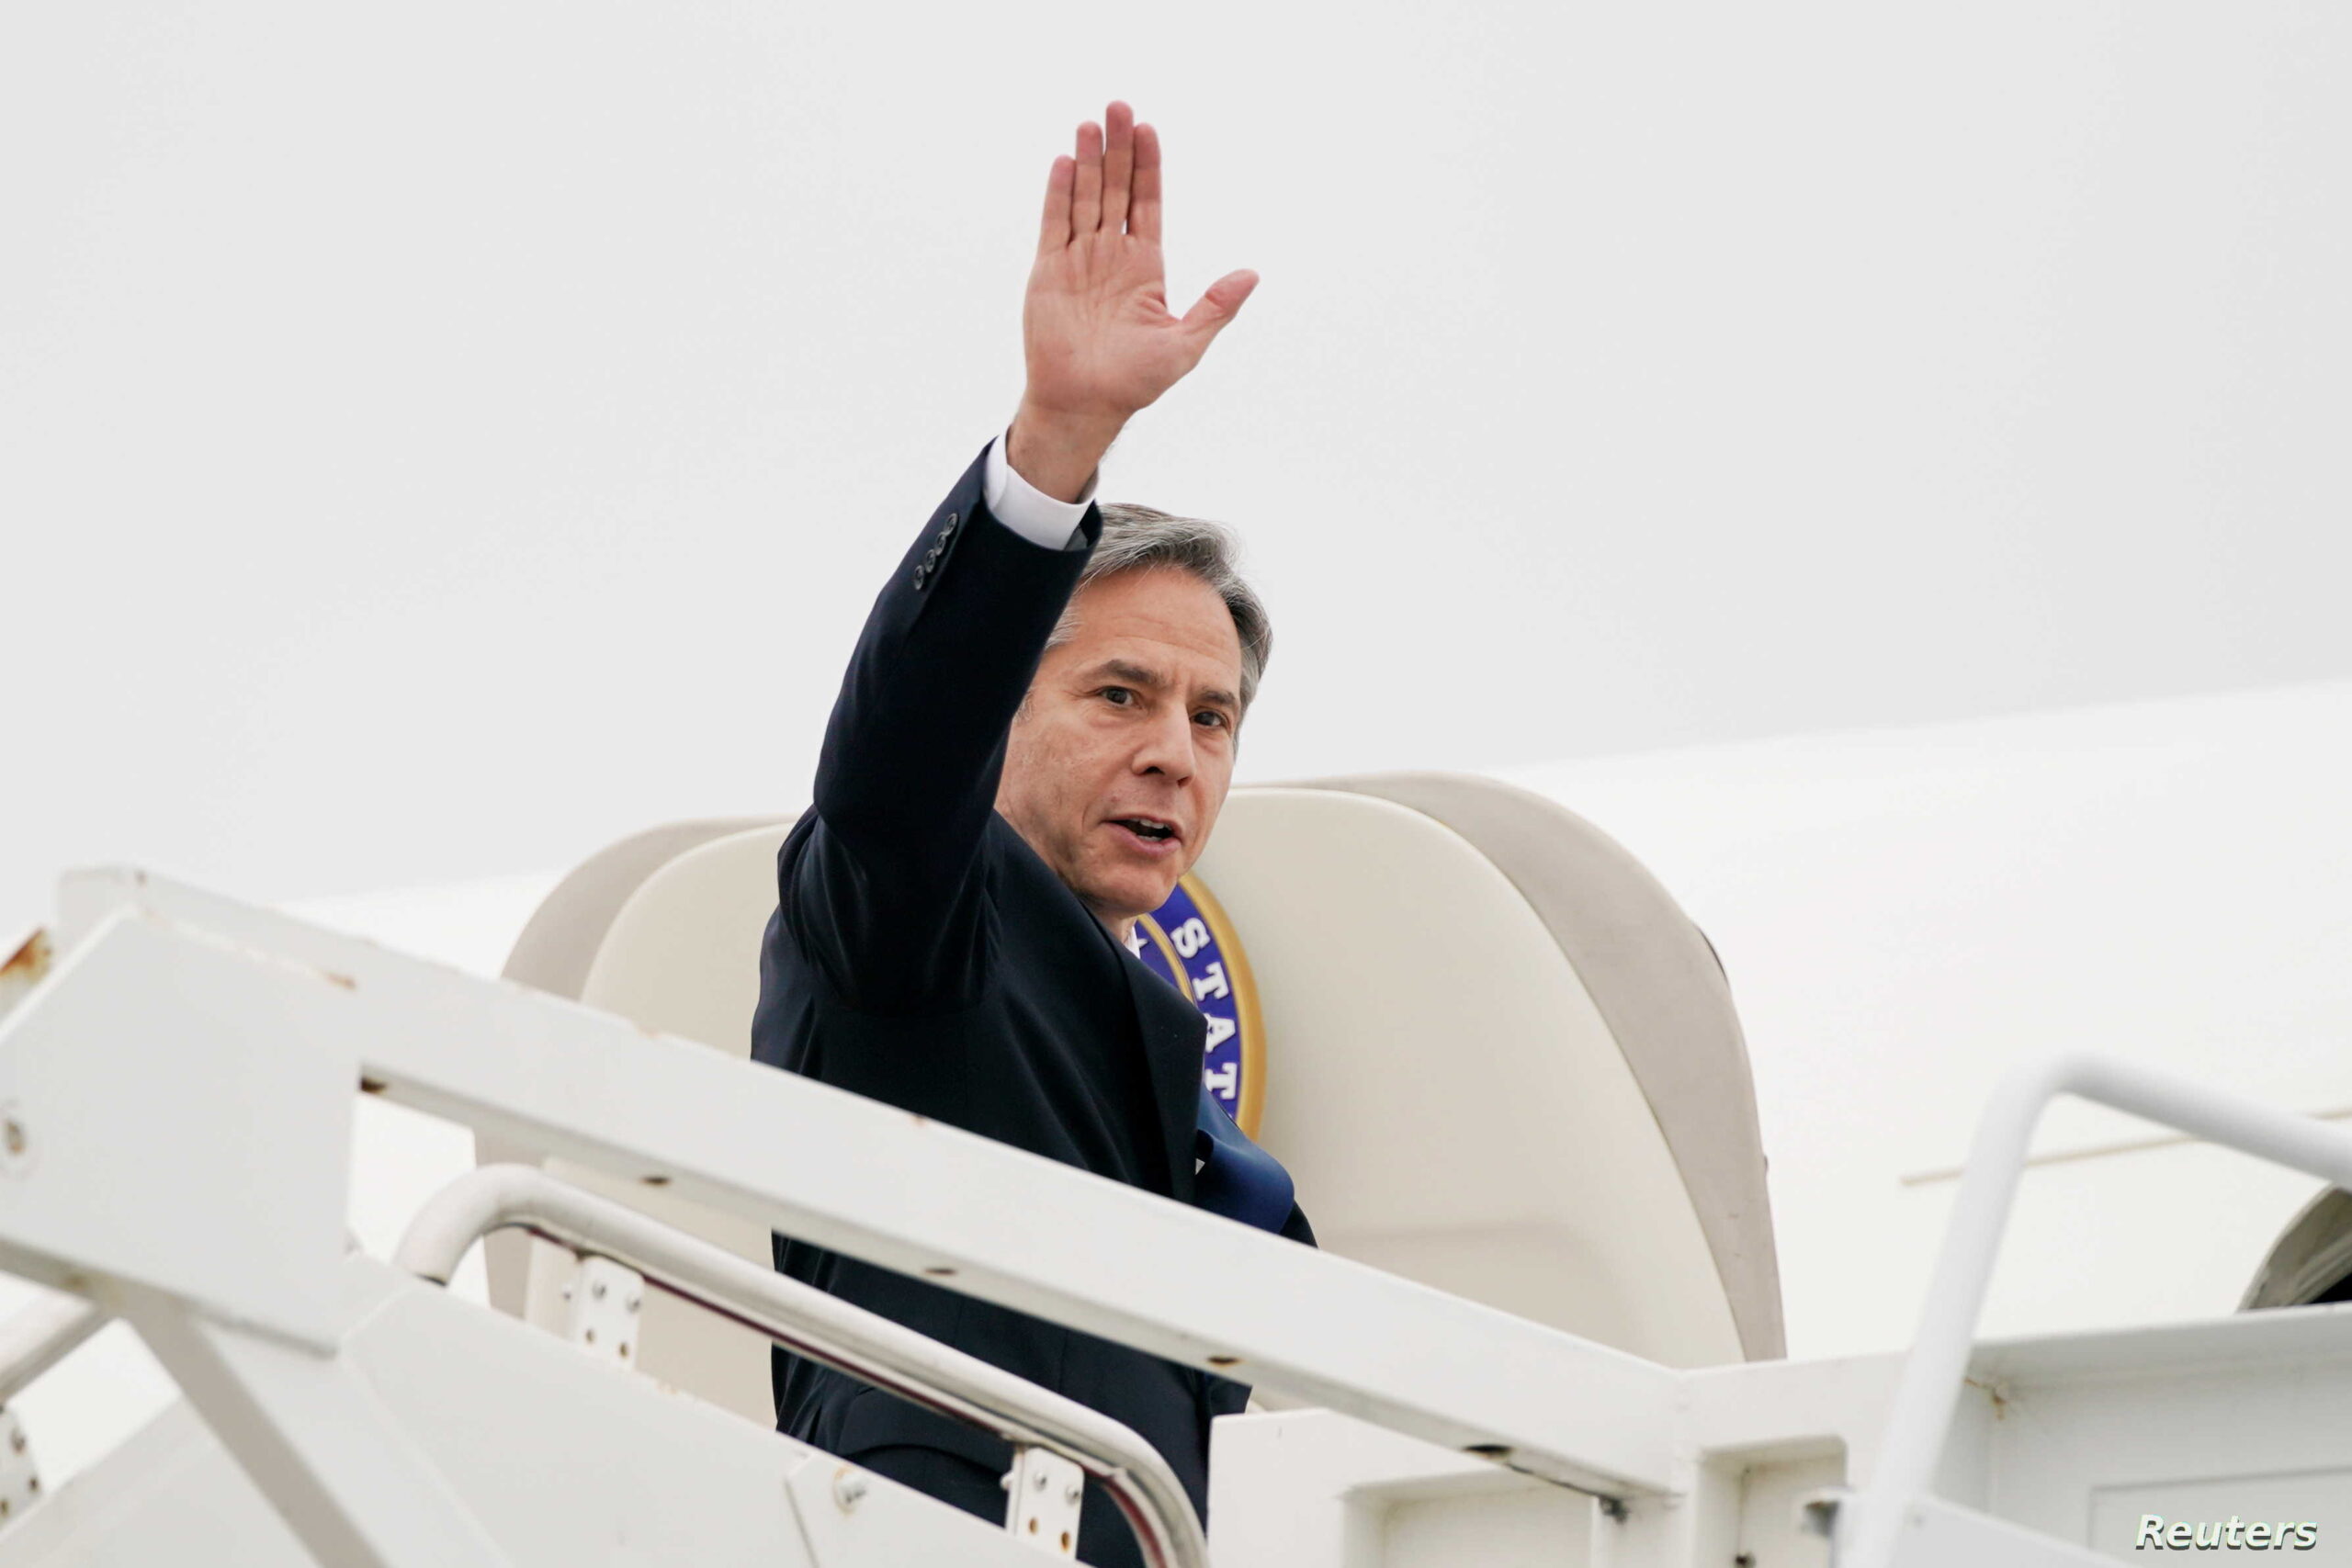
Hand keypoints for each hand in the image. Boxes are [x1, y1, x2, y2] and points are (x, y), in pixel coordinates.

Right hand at [1010, 102, 1257, 499]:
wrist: (1085, 404)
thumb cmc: (1135, 381)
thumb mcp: (1185, 343)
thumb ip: (1215, 307)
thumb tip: (1252, 275)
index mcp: (1145, 267)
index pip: (1147, 203)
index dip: (1147, 167)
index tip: (1147, 129)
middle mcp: (1111, 256)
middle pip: (1114, 189)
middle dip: (1116, 149)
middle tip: (1119, 107)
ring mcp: (1079, 260)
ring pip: (1084, 198)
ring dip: (1086, 161)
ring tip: (1090, 123)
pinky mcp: (1048, 272)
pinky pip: (1054, 224)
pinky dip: (1058, 194)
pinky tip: (1062, 162)